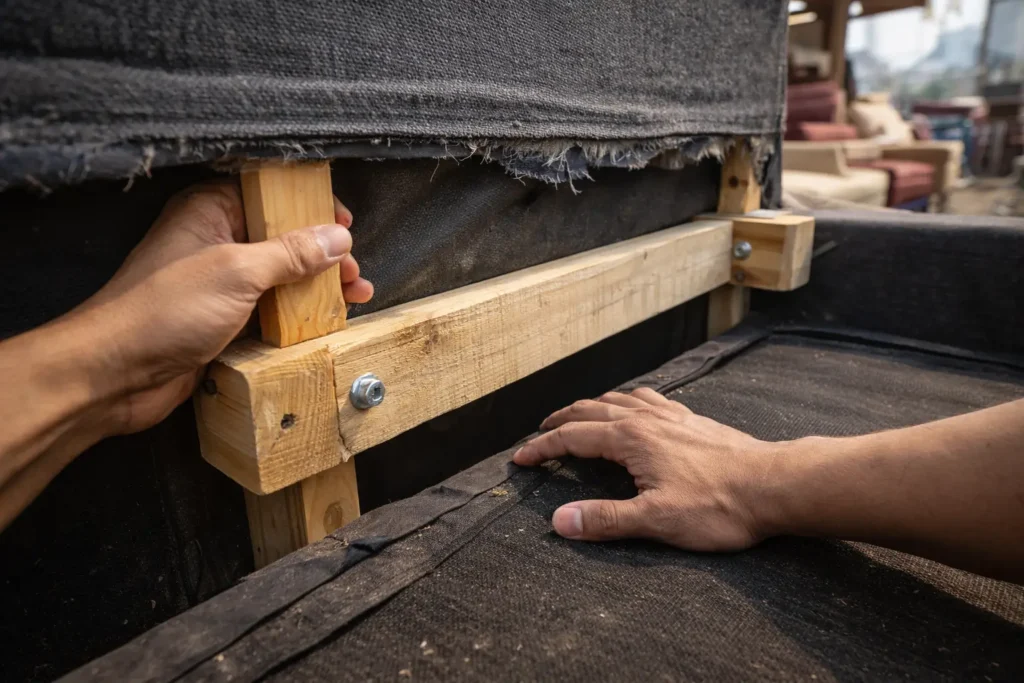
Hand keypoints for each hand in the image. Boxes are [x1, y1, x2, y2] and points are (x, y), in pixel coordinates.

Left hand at [73, 180, 372, 434]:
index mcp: (209, 212)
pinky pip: (269, 312)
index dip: (309, 206)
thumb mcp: (238, 271)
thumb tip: (336, 237)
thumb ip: (291, 253)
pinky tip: (323, 325)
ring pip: (279, 279)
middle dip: (323, 255)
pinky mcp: (222, 322)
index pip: (268, 194)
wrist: (114, 375)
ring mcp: (218, 285)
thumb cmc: (163, 312)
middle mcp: (214, 243)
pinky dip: (297, 317)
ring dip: (316, 288)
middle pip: (281, 239)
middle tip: (352, 272)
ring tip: (353, 298)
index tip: (344, 224)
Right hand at [513, 388, 780, 550]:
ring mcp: (671, 416)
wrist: (773, 485)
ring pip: (619, 399)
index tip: (520, 458)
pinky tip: (634, 407)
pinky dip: (627, 400)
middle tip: (540, 433)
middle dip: (560, 422)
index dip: (542, 448)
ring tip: (578, 415)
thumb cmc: (719, 505)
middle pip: (590, 410)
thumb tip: (559, 521)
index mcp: (631, 439)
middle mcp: (647, 419)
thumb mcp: (656, 520)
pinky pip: (649, 399)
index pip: (573, 437)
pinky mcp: (692, 421)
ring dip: (591, 406)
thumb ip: (605, 520)